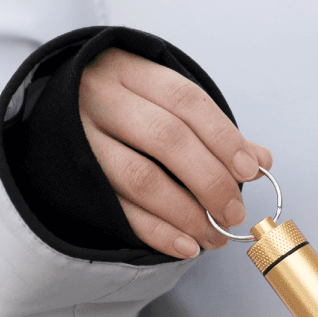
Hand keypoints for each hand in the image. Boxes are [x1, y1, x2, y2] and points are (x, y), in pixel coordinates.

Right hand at [79, 48, 273, 259]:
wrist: (55, 113)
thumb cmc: (126, 108)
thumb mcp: (163, 103)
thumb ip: (212, 129)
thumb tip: (262, 158)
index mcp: (129, 70)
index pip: (186, 101)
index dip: (223, 138)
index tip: (251, 171)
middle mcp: (101, 98)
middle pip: (166, 139)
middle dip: (209, 181)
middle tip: (235, 212)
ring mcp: (82, 138)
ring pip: (142, 178)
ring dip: (186, 214)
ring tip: (214, 236)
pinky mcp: (74, 178)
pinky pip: (120, 210)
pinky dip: (157, 232)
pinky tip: (185, 246)